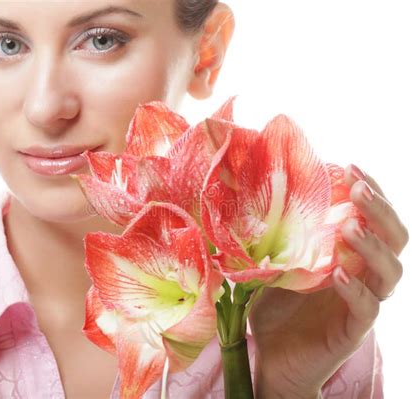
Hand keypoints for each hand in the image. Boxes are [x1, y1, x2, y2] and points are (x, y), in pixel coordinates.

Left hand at [248, 164, 408, 398]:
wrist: (272, 358)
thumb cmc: (275, 309)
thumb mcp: (273, 265)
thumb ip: (276, 239)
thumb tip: (255, 201)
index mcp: (347, 256)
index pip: (372, 220)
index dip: (370, 193)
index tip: (350, 167)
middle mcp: (362, 275)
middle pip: (393, 239)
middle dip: (380, 209)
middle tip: (358, 187)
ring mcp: (360, 303)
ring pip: (390, 272)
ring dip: (372, 245)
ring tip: (351, 225)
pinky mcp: (353, 330)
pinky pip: (368, 308)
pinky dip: (357, 288)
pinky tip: (340, 272)